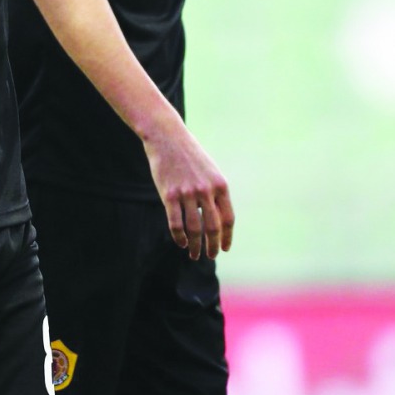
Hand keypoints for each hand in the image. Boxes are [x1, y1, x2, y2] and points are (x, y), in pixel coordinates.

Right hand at [142, 109, 234, 259]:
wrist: (167, 137)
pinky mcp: (168, 194)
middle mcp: (206, 190)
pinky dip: (179, 237)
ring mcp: (187, 193)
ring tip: (194, 254)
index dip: (227, 237)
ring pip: (194, 228)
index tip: (224, 249)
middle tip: (210, 256)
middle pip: (213, 227)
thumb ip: (215, 193)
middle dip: (212, 246)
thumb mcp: (209, 171)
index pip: (228, 219)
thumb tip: (216, 219)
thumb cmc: (189, 155)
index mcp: (220, 185)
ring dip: (195, 246)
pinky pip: (175, 223)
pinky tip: (181, 243)